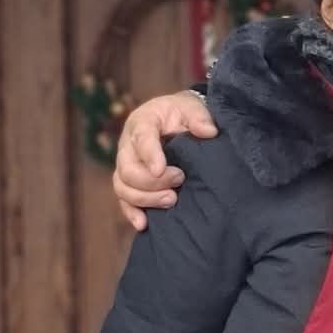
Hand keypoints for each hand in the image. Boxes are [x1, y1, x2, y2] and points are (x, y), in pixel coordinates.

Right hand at [112, 91, 217, 229]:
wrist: (178, 121)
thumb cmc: (183, 113)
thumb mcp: (192, 107)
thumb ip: (199, 117)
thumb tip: (209, 132)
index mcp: (142, 122)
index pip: (141, 138)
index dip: (149, 155)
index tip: (162, 169)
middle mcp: (128, 145)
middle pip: (128, 169)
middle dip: (152, 181)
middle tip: (180, 180)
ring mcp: (127, 165)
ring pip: (123, 187)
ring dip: (145, 198)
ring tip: (171, 200)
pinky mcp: (130, 183)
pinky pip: (124, 200)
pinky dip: (132, 213)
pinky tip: (144, 224)